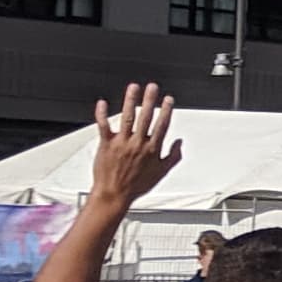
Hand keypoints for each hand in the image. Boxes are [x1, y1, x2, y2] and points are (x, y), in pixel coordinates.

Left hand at [86, 84, 181, 215]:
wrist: (114, 194)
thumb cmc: (136, 186)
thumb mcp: (161, 173)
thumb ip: (173, 156)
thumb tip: (179, 144)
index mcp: (152, 149)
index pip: (162, 125)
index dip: (166, 110)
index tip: (168, 99)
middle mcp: (138, 143)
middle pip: (146, 117)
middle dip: (150, 100)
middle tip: (152, 87)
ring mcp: (121, 143)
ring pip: (127, 117)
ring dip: (130, 101)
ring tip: (133, 87)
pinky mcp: (106, 144)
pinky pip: (103, 126)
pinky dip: (102, 114)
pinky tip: (102, 103)